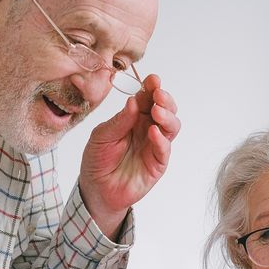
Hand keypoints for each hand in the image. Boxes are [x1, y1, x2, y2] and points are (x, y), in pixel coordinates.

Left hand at [79, 74, 180, 237]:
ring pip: (171, 126)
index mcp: (134, 117)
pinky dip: (161, 139)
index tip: (153, 79)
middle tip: (158, 93)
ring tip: (157, 111)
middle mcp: (148, 128)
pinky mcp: (157, 163)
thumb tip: (133, 101)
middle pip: (165, 109)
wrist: (96, 189)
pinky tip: (153, 132)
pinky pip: (164, 149)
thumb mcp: (101, 136)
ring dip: (167, 116)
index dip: (152, 87)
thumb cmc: (98, 159)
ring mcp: (154, 145)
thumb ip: (119, 121)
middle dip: (165, 99)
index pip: (148, 98)